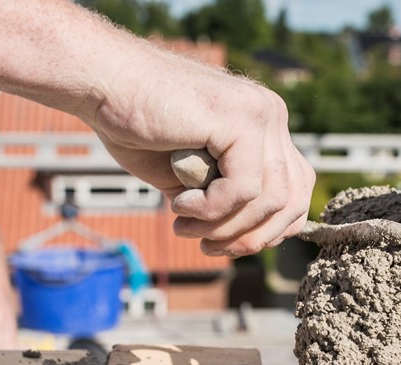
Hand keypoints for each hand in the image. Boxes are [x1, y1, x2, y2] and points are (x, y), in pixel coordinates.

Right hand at [87, 48, 312, 256]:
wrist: (103, 83)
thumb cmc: (138, 127)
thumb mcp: (193, 176)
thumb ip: (226, 198)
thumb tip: (250, 239)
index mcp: (265, 126)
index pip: (296, 191)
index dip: (268, 230)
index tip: (224, 242)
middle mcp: (271, 114)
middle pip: (292, 200)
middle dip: (251, 238)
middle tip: (207, 245)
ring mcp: (259, 114)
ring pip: (270, 200)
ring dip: (225, 227)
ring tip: (185, 225)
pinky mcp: (239, 119)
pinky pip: (243, 189)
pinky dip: (211, 210)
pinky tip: (179, 205)